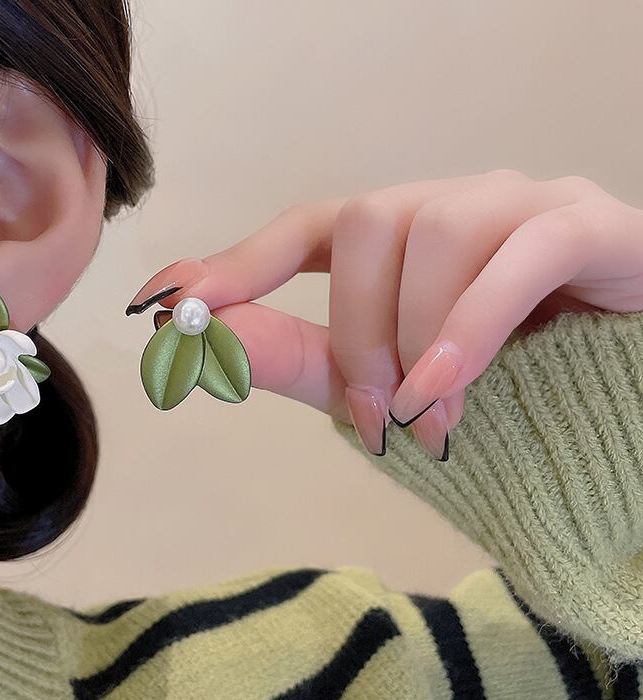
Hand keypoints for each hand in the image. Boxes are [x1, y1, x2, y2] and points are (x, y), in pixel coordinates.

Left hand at [125, 169, 642, 459]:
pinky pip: (521, 253)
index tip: (172, 301)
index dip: (242, 260)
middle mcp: (456, 205)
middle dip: (356, 329)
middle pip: (369, 223)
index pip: (310, 227)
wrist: (607, 420)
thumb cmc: (493, 395)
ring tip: (429, 421)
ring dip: (415, 340)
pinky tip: (442, 391)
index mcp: (405, 240)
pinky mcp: (590, 226)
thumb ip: (294, 359)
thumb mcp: (381, 385)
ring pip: (439, 231)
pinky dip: (468, 326)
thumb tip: (197, 341)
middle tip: (373, 415)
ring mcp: (524, 206)